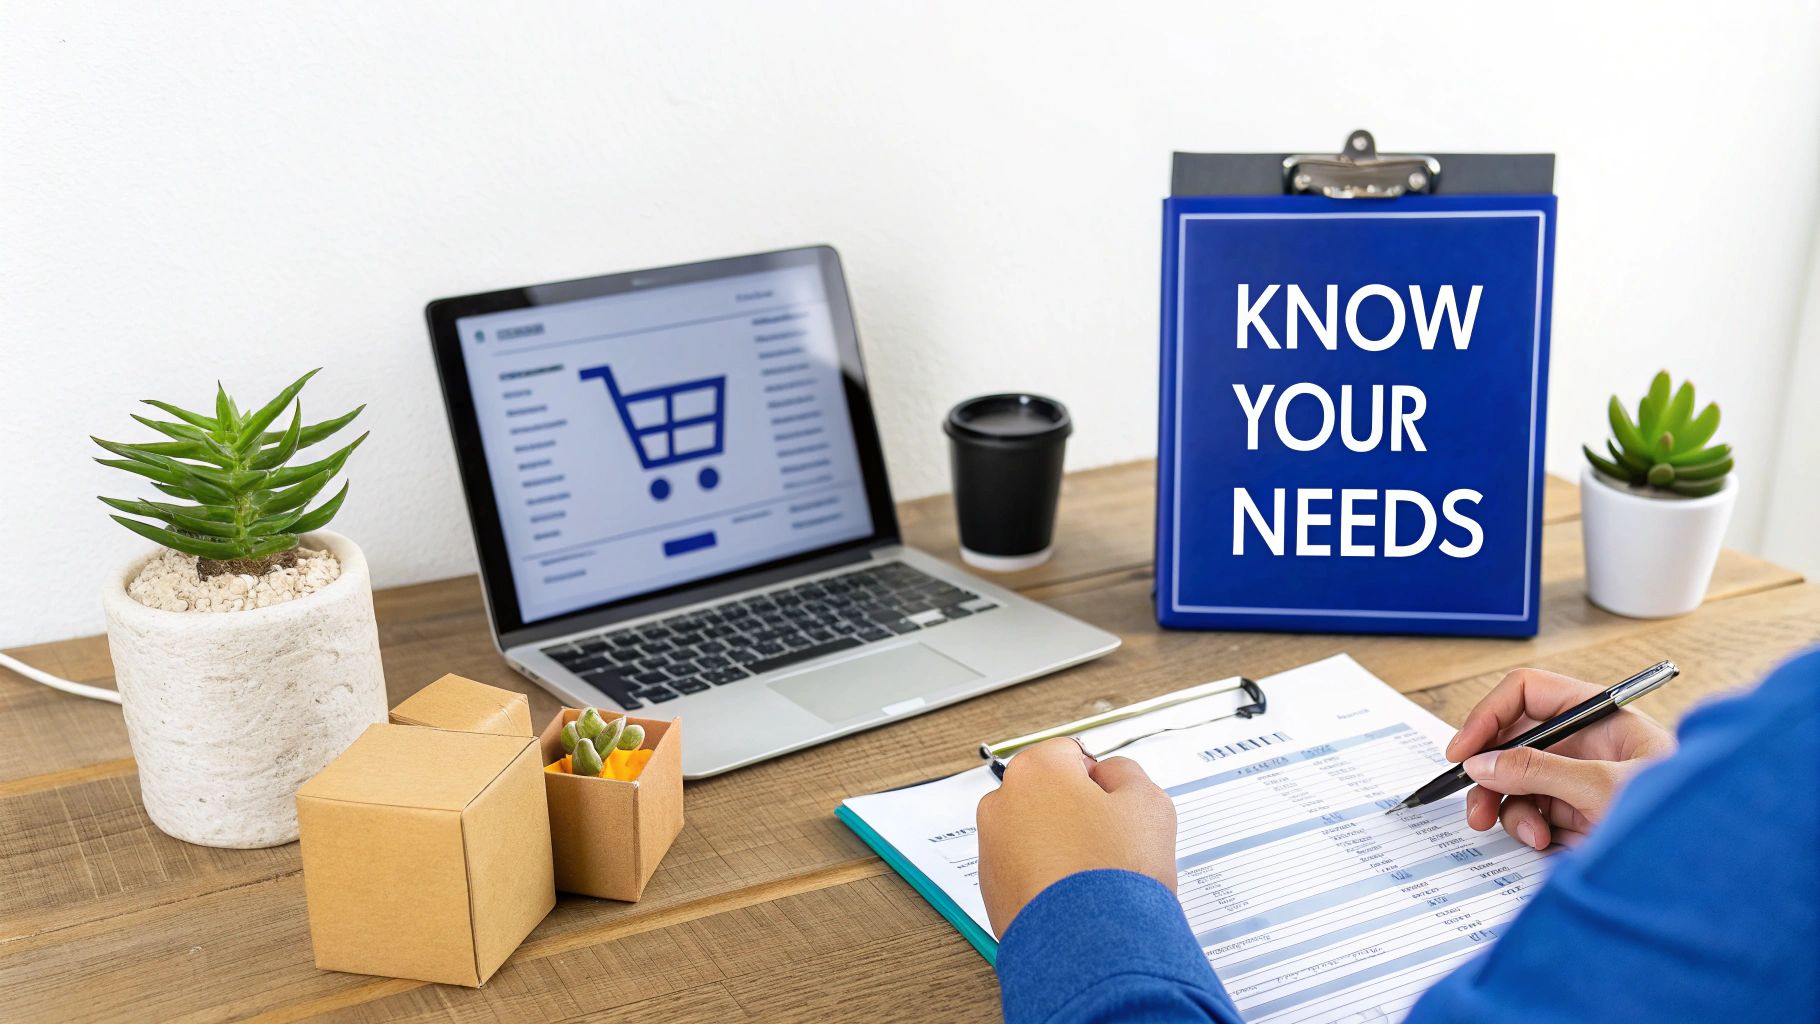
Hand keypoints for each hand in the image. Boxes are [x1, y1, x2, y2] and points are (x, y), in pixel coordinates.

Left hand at [976, 738, 1177, 936]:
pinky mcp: (989, 888)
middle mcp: (1002, 802)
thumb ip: (1127, 773)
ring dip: (1058, 844)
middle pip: (1047, 794)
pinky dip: (1044, 876)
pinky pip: (1023, 869)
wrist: (1090, 945)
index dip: (1100, 781)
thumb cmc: (1114, 872)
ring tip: (1091, 872)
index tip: (1114, 805)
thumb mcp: (1149, 803)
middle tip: (1107, 840)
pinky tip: (1073, 895)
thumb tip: (1111, 775)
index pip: (1072, 755)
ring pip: (1033, 832)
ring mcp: (991, 846)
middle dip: (1074, 811)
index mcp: (1036, 769)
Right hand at [1446, 668, 1675, 849]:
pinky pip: (1530, 814)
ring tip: (1528, 833)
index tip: (1465, 749)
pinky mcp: (1575, 816)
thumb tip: (1482, 764)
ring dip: (1510, 809)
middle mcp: (1584, 744)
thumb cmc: (1684, 816)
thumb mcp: (1603, 786)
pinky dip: (1528, 829)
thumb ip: (1537, 771)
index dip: (1490, 715)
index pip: (1528, 694)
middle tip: (1475, 803)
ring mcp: (1577, 780)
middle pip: (1512, 742)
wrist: (1707, 869)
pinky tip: (1546, 842)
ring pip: (1515, 782)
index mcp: (1597, 716)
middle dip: (1490, 773)